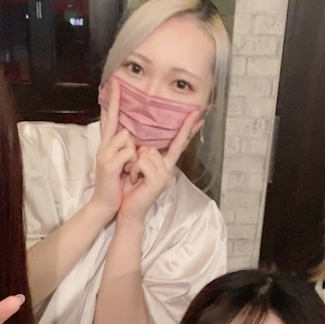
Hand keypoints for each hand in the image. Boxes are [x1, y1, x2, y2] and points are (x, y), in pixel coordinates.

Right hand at [91, 77, 137, 219]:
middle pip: (119, 125)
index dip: (112, 102)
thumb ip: (127, 149)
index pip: (110, 118)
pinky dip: (132, 163)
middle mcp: (104, 146)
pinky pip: (128, 152)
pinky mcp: (108, 163)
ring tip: (128, 171)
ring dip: (134, 155)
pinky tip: (127, 174)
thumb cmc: (118, 185)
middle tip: (119, 101)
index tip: (114, 84)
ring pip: (127, 137)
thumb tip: (134, 138)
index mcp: (108, 145)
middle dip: (122, 121)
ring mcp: (104, 153)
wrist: (107, 203)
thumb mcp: (124, 164)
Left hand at [118, 109, 201, 223]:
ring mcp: (166, 175)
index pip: (178, 143)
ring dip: (134, 163)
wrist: (127, 209)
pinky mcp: (160, 180)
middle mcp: (168, 169)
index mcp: (164, 164)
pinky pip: (144, 162)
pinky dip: (134, 169)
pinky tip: (134, 179)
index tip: (197, 114)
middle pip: (153, 147)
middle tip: (133, 173)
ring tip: (133, 177)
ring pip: (147, 152)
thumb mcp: (136, 166)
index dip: (187, 128)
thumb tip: (144, 145)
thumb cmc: (129, 188)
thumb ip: (143, 153)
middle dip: (137, 156)